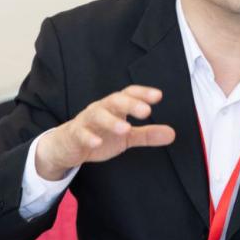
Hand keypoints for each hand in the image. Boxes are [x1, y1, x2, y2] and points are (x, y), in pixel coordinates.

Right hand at [35, 85, 174, 179]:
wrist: (66, 146)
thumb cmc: (99, 135)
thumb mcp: (126, 137)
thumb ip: (147, 135)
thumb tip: (172, 134)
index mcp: (115, 107)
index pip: (129, 94)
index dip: (142, 93)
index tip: (158, 96)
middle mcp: (101, 109)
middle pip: (115, 100)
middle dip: (130, 104)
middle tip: (146, 112)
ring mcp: (86, 121)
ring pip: (97, 115)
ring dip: (112, 121)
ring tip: (126, 129)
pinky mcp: (74, 135)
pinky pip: (81, 133)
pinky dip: (88, 137)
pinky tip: (97, 142)